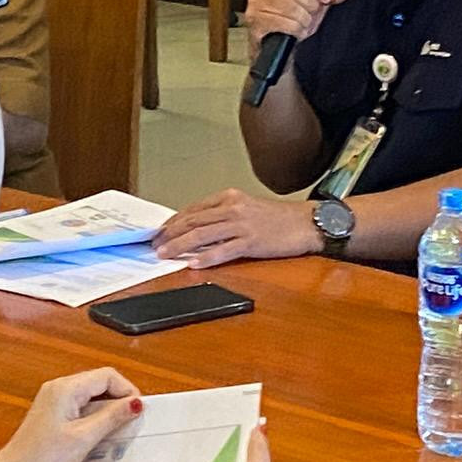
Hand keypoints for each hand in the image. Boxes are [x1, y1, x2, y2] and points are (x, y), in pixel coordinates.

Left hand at [3, 366, 142, 461]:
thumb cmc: (45, 457)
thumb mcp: (84, 437)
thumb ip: (111, 417)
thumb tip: (135, 403)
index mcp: (66, 388)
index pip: (106, 375)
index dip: (126, 390)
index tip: (137, 411)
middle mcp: (58, 387)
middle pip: (99, 382)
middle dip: (118, 398)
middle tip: (131, 421)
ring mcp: (54, 398)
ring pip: (91, 394)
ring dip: (107, 408)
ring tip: (118, 428)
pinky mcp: (53, 411)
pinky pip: (80, 404)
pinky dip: (94, 414)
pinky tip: (100, 432)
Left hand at [152, 189, 319, 267]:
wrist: (306, 223)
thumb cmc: (278, 219)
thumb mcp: (247, 208)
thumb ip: (223, 215)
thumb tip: (197, 229)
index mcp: (229, 197)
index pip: (193, 209)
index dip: (173, 222)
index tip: (159, 232)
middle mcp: (233, 207)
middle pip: (193, 221)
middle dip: (170, 234)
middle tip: (154, 244)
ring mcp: (242, 224)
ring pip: (202, 235)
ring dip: (180, 245)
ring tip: (165, 254)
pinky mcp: (252, 241)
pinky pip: (223, 250)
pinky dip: (206, 257)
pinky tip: (192, 263)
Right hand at [236, 0, 343, 55]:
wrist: (275, 45)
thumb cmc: (290, 20)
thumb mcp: (313, 4)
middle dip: (310, 4)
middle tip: (313, 13)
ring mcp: (254, 3)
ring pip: (289, 6)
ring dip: (303, 18)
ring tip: (304, 23)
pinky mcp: (254, 21)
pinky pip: (281, 22)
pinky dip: (294, 28)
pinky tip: (296, 31)